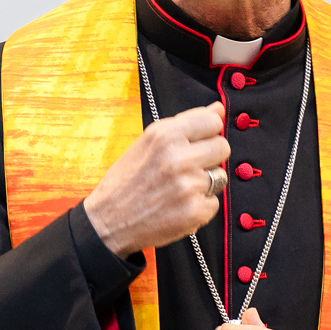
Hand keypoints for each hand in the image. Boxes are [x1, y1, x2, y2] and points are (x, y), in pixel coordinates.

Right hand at [82, 103, 228, 257]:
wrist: (108, 220)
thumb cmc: (126, 181)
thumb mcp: (148, 142)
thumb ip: (185, 124)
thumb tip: (218, 109)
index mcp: (165, 135)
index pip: (212, 121)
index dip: (208, 132)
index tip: (199, 141)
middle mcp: (179, 158)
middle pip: (222, 147)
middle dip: (210, 156)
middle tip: (188, 168)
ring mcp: (189, 185)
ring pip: (220, 176)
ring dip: (205, 183)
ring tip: (179, 188)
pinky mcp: (195, 211)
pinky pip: (214, 202)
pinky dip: (200, 206)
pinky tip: (178, 206)